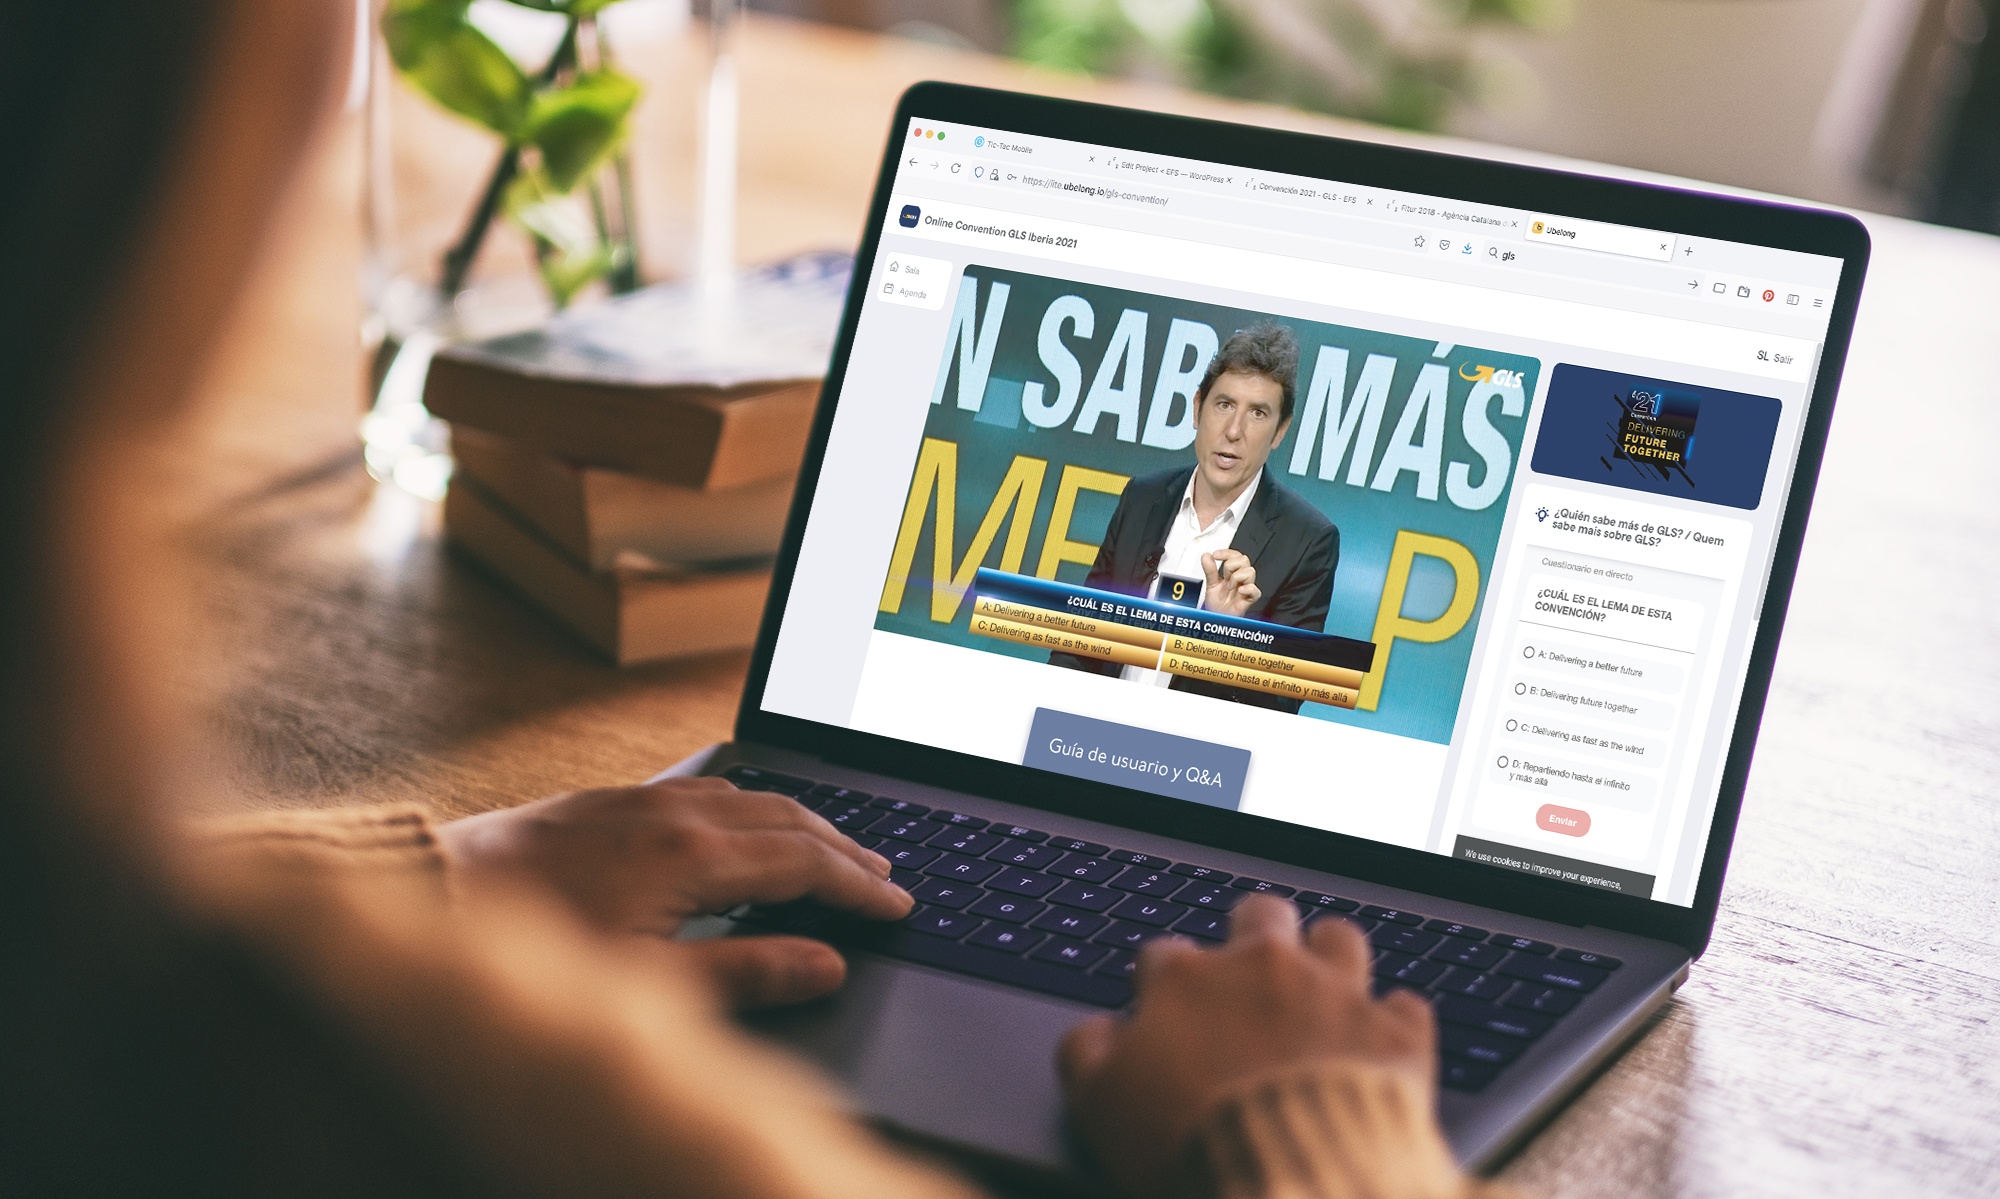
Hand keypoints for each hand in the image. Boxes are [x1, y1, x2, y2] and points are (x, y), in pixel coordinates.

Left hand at [437, 777, 912, 1006]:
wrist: (431, 897)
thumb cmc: (536, 952)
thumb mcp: (650, 984)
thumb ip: (748, 972)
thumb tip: (826, 965)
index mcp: (694, 855)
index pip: (806, 863)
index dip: (859, 887)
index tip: (898, 905)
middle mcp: (673, 813)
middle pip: (788, 819)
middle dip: (845, 847)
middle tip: (888, 875)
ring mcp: (639, 800)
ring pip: (748, 798)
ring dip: (802, 824)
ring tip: (835, 848)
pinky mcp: (607, 801)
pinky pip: (704, 790)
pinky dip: (750, 808)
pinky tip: (746, 823)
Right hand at [1058, 897, 1435, 1197]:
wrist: (1288, 1181)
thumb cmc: (1188, 1142)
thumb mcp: (1099, 1106)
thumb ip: (1087, 1055)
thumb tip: (1096, 1034)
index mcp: (1186, 982)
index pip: (1164, 955)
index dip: (1163, 986)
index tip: (1168, 1016)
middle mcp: (1262, 969)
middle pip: (1259, 915)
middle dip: (1254, 933)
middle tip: (1251, 973)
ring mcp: (1334, 994)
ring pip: (1339, 938)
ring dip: (1331, 959)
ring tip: (1324, 989)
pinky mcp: (1393, 1034)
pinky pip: (1405, 1006)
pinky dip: (1393, 1024)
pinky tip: (1380, 1043)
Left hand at [1200, 549, 1260, 616]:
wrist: (1217, 619)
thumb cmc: (1217, 605)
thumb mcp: (1211, 584)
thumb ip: (1209, 570)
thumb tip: (1206, 556)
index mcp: (1232, 574)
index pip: (1235, 556)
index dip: (1226, 553)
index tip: (1215, 555)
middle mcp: (1240, 579)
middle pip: (1244, 560)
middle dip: (1231, 566)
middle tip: (1224, 576)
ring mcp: (1246, 588)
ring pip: (1250, 571)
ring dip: (1236, 578)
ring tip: (1229, 587)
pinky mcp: (1250, 599)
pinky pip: (1255, 590)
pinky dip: (1248, 588)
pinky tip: (1239, 590)